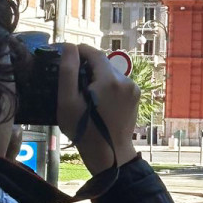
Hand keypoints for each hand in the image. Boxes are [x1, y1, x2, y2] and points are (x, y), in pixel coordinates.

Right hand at [58, 44, 139, 173]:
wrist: (110, 155)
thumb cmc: (84, 130)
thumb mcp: (68, 101)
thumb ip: (68, 71)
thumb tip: (70, 47)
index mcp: (110, 79)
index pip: (94, 53)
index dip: (79, 51)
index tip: (66, 55)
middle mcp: (126, 80)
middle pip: (103, 64)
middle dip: (87, 67)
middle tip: (72, 79)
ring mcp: (133, 89)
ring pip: (110, 73)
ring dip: (97, 77)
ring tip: (84, 93)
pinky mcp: (136, 97)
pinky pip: (118, 84)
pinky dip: (107, 86)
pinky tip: (97, 100)